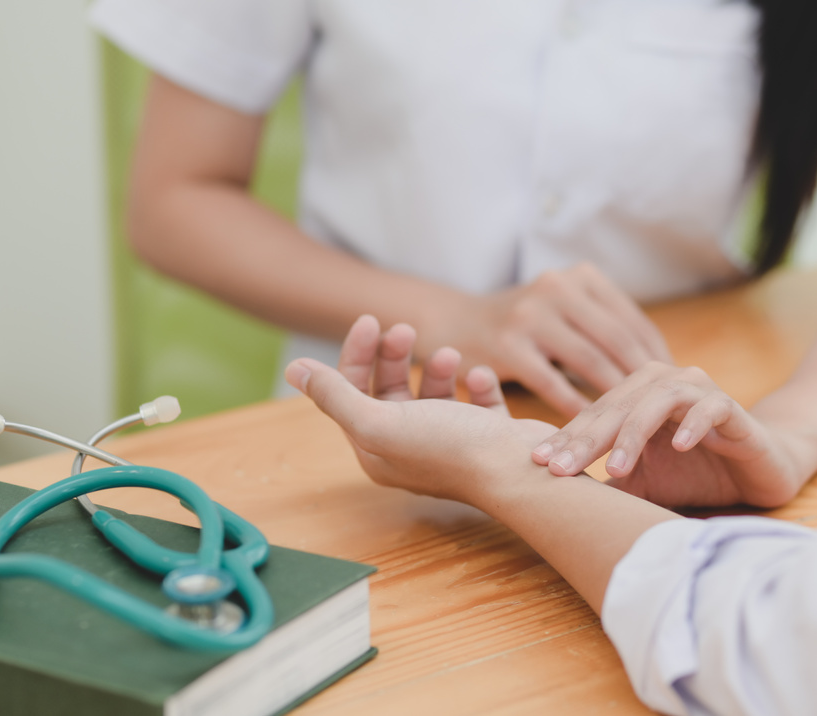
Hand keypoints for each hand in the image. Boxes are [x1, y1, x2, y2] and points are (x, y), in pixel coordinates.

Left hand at [285, 316, 558, 503]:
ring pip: (435, 395)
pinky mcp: (489, 439)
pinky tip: (482, 377)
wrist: (522, 472)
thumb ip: (334, 395)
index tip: (370, 320)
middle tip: (405, 328)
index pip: (353, 395)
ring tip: (451, 356)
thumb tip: (294, 370)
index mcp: (379, 451)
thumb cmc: (450, 448)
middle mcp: (411, 451)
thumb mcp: (379, 420)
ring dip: (438, 369)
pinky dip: (477, 385)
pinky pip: (477, 403)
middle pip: (391, 391)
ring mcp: (452, 445)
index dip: (356, 355)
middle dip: (396, 356)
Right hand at [421, 263, 670, 415]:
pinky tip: (592, 430)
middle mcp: (558, 287)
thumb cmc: (524, 325)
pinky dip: (576, 409)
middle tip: (664, 414)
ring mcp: (530, 314)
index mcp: (580, 277)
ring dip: (616, 398)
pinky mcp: (507, 344)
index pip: (632, 320)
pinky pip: (552, 382)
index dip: (657, 358)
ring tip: (637, 426)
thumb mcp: (566, 308)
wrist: (455, 322)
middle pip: (617, 340)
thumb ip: (604, 326)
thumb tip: (663, 365)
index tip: (676, 390)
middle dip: (645, 381)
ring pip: (589, 362)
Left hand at [529, 363, 816, 507]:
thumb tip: (554, 506)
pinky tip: (675, 447)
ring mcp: (698, 391)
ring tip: (615, 467)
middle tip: (562, 468)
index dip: (566, 439)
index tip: (537, 463)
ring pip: (657, 401)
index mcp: (635, 396)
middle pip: (617, 407)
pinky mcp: (732, 407)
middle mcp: (663, 384)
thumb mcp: (643, 485)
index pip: (594, 416)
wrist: (757, 471)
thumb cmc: (694, 473)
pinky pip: (709, 407)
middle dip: (587, 439)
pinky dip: (692, 424)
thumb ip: (608, 488)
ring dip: (633, 433)